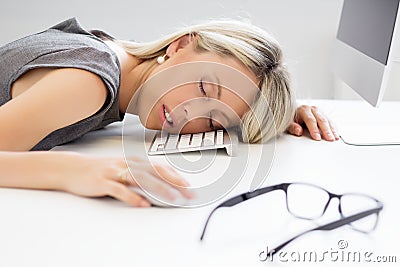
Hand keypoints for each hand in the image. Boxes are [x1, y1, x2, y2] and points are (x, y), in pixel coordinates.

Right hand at [57, 153, 192, 206]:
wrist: (72, 168)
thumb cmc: (100, 169)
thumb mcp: (122, 168)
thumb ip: (138, 174)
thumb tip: (158, 183)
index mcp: (132, 161)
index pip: (158, 167)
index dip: (174, 175)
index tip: (187, 184)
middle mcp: (126, 164)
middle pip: (154, 172)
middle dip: (173, 183)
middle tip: (187, 193)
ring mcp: (114, 172)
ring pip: (140, 179)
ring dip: (158, 189)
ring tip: (172, 198)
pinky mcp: (102, 182)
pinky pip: (119, 189)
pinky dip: (132, 196)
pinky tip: (142, 203)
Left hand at [286, 105, 339, 140]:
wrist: (294, 112)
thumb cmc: (292, 119)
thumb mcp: (288, 124)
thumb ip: (293, 127)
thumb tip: (299, 131)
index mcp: (303, 110)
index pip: (310, 120)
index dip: (314, 129)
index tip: (317, 138)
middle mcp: (313, 109)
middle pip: (321, 120)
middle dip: (326, 130)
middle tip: (330, 139)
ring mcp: (319, 111)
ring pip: (327, 120)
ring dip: (332, 130)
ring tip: (335, 138)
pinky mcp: (324, 114)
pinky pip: (330, 121)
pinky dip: (334, 128)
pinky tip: (336, 134)